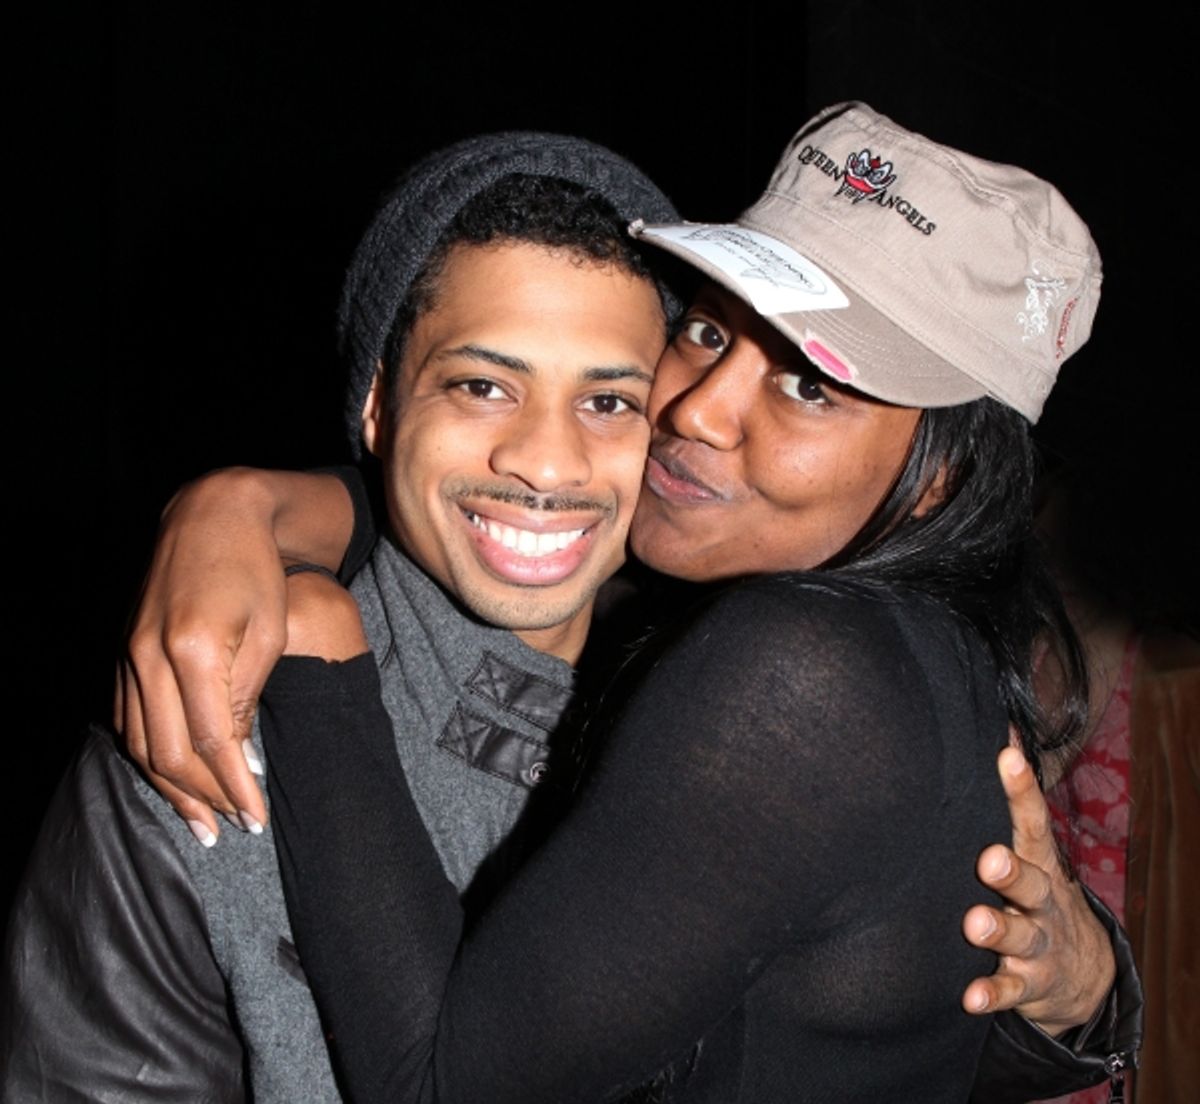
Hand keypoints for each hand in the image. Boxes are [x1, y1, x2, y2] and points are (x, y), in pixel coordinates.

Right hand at [115, 468, 352, 845]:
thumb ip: (247, 697)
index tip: (256, 819)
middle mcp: (149, 657)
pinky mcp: (122, 651)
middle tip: (232, 829)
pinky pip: (127, 719)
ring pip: (140, 743)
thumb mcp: (270, 632)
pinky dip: (148, 755)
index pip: (213, 744)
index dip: (235, 789)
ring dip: (170, 789)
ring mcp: (128, 654)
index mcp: (194, 651)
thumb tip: (236, 760)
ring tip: (201, 823)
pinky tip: (170, 779)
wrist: (212, 515)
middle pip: (170, 754)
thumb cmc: (256, 572)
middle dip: (204, 799)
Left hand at [961, 745, 1115, 1034]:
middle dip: (1011, 871)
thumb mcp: (1029, 853)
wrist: (1079, 973)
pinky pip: (1009, 989)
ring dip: (997, 930)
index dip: (1021, 788)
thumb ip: (1010, 805)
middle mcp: (1042, 900)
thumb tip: (998, 730)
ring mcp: (1038, 943)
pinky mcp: (1028, 982)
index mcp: (1038, 862)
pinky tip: (970, 997)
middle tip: (988, 860)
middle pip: (1031, 882)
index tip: (1006, 757)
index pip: (1031, 820)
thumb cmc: (1035, 894)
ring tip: (974, 923)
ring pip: (1021, 935)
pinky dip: (990, 993)